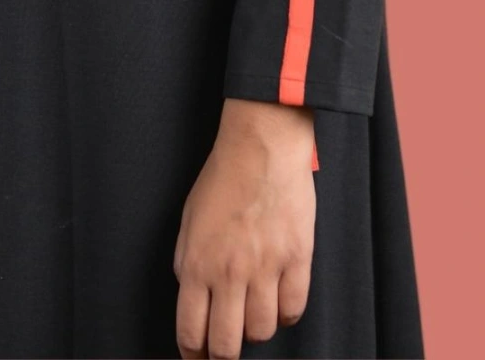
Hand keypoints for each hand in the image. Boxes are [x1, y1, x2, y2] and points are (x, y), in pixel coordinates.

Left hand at [173, 97, 315, 358]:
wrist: (261, 145)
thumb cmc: (223, 177)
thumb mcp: (189, 220)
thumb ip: (187, 262)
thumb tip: (192, 295)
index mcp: (196, 264)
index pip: (191, 332)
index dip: (193, 354)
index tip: (197, 358)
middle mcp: (229, 273)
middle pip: (227, 346)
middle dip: (223, 356)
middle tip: (225, 351)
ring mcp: (266, 268)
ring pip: (262, 332)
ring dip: (255, 329)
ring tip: (253, 312)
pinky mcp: (297, 259)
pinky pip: (294, 310)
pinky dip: (286, 314)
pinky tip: (279, 302)